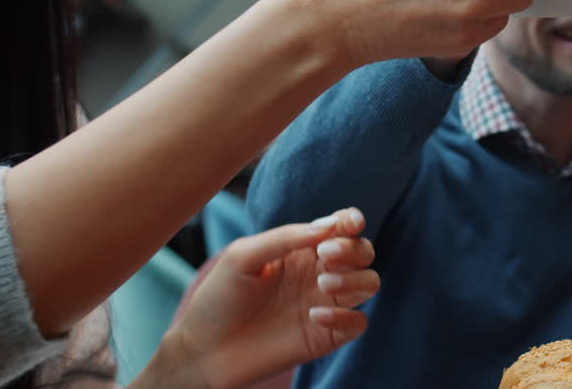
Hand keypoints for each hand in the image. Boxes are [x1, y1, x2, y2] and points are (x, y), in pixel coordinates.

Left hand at [157, 208, 377, 388]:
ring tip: (323, 283)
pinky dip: (346, 316)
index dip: (351, 221)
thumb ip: (285, 237)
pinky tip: (314, 316)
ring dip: (355, 279)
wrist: (202, 350)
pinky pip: (358, 323)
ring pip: (369, 283)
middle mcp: (319, 274)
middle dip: (353, 249)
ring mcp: (325, 304)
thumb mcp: (243, 256)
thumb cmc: (218, 299)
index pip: (341, 228)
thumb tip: (328, 226)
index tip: (348, 224)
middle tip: (326, 255)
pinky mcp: (326, 336)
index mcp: (302, 250)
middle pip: (363, 252)